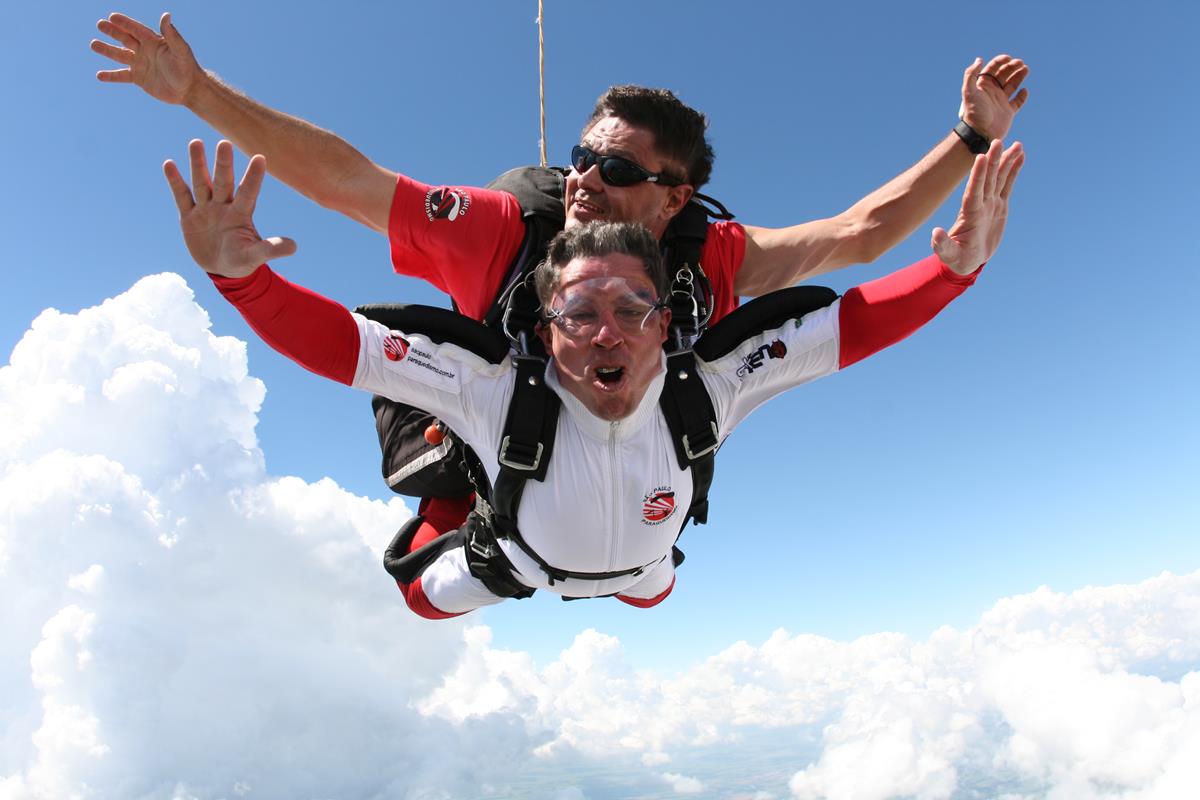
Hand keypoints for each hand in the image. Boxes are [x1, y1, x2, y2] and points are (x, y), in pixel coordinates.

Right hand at [92, 12, 201, 104]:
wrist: (189, 90)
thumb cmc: (187, 68)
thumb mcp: (180, 50)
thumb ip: (172, 34)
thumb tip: (166, 15)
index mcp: (153, 42)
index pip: (136, 29)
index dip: (125, 23)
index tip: (112, 16)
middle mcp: (145, 51)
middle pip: (125, 38)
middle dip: (112, 32)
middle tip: (99, 24)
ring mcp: (141, 64)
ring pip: (120, 55)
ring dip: (106, 50)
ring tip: (93, 44)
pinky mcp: (139, 78)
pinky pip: (122, 76)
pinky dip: (111, 76)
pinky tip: (99, 76)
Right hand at [164, 140, 296, 277]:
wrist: (222, 268)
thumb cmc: (242, 259)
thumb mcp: (255, 256)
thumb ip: (271, 249)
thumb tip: (295, 246)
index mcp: (242, 214)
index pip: (248, 192)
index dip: (254, 177)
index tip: (261, 158)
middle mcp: (224, 206)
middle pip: (223, 182)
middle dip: (223, 164)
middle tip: (225, 142)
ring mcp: (206, 209)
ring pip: (201, 183)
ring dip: (198, 164)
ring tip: (196, 142)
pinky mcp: (189, 217)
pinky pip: (182, 196)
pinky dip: (175, 181)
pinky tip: (169, 164)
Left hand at [931, 140, 1023, 274]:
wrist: (967, 260)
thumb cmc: (957, 259)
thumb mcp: (949, 255)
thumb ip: (942, 245)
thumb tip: (935, 233)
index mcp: (969, 214)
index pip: (974, 191)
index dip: (977, 175)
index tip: (980, 157)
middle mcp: (980, 204)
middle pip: (987, 179)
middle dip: (992, 161)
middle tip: (997, 141)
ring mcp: (990, 204)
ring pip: (999, 178)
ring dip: (1006, 161)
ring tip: (1017, 144)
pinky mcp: (999, 206)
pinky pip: (1008, 185)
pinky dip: (1014, 171)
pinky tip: (1021, 156)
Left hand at [958, 55, 1029, 140]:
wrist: (979, 133)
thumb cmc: (973, 113)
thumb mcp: (969, 92)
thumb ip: (971, 75)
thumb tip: (979, 59)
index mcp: (983, 85)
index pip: (993, 68)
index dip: (1001, 61)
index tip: (1009, 58)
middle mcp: (992, 92)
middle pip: (1004, 74)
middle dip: (1013, 66)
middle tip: (1021, 63)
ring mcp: (1001, 101)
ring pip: (1012, 85)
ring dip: (1019, 76)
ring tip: (1026, 69)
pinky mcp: (1008, 112)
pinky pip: (1017, 102)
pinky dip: (1022, 96)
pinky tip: (1024, 91)